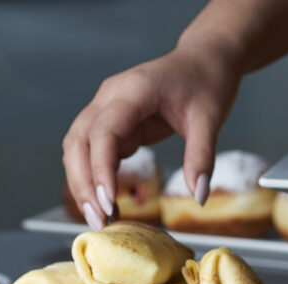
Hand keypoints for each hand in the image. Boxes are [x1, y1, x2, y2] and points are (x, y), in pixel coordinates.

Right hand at [62, 45, 240, 228]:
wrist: (203, 59)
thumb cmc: (207, 83)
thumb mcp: (211, 119)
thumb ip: (202, 157)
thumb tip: (198, 196)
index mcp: (134, 90)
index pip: (104, 131)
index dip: (101, 168)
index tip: (107, 202)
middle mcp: (110, 96)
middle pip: (78, 141)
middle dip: (83, 183)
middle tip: (99, 221)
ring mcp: (106, 108)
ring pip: (77, 148)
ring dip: (82, 183)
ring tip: (100, 218)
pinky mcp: (111, 122)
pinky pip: (91, 151)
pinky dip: (93, 177)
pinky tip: (106, 204)